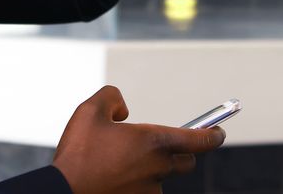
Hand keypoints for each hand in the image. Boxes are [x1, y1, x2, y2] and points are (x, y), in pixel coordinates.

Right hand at [51, 86, 225, 193]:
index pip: (200, 140)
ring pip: (162, 177)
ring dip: (151, 169)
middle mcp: (158, 167)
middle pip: (187, 162)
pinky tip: (115, 176)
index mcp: (153, 141)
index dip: (214, 135)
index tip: (219, 132)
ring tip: (121, 163)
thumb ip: (113, 97)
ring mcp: (149, 189)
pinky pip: (145, 190)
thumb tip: (124, 111)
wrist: (64, 190)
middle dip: (182, 152)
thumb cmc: (79, 152)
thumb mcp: (90, 109)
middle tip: (161, 145)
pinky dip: (137, 183)